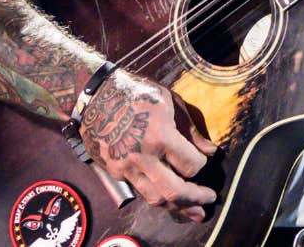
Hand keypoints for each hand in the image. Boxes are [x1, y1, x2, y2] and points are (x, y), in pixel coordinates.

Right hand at [79, 70, 217, 221]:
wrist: (93, 95)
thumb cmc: (136, 92)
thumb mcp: (169, 101)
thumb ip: (190, 130)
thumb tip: (210, 151)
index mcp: (160, 136)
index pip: (190, 165)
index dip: (201, 164)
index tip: (204, 159)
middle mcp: (142, 157)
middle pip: (174, 191)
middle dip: (195, 199)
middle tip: (209, 200)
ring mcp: (126, 167)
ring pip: (155, 199)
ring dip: (177, 208)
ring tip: (193, 212)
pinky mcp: (114, 171)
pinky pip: (140, 191)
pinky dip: (156, 196)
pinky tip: (168, 198)